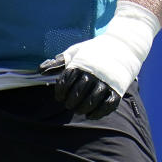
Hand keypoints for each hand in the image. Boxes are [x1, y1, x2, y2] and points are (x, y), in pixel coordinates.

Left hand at [39, 1, 158, 119]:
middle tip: (68, 105)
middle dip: (71, 101)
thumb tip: (40, 70)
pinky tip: (91, 115)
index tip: (59, 97)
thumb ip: (58, 62)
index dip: (60, 91)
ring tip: (78, 110)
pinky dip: (98, 112)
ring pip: (92, 100)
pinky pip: (107, 105)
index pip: (66, 81)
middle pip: (78, 92)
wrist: (122, 46)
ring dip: (83, 108)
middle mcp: (92, 73)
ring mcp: (106, 82)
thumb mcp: (74, 52)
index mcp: (80, 64)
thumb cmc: (93, 50)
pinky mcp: (117, 89)